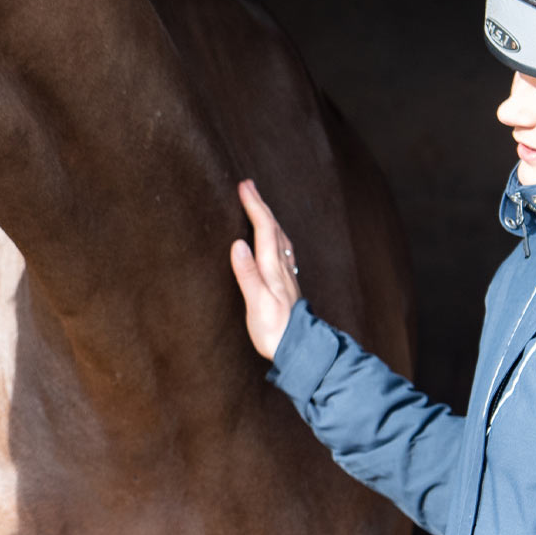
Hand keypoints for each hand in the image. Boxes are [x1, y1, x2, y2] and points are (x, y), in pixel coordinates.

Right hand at [230, 179, 302, 359]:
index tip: (244, 186)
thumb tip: (237, 244)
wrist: (299, 349)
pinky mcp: (287, 285)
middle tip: (249, 185)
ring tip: (260, 205)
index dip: (254, 206)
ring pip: (279, 237)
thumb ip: (247, 274)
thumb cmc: (274, 330)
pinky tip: (275, 240)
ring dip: (269, 218)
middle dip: (261, 205)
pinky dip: (276, 236)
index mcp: (272, 268)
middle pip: (273, 228)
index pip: (264, 229)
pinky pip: (282, 251)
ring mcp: (286, 276)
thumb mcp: (256, 303)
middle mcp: (282, 267)